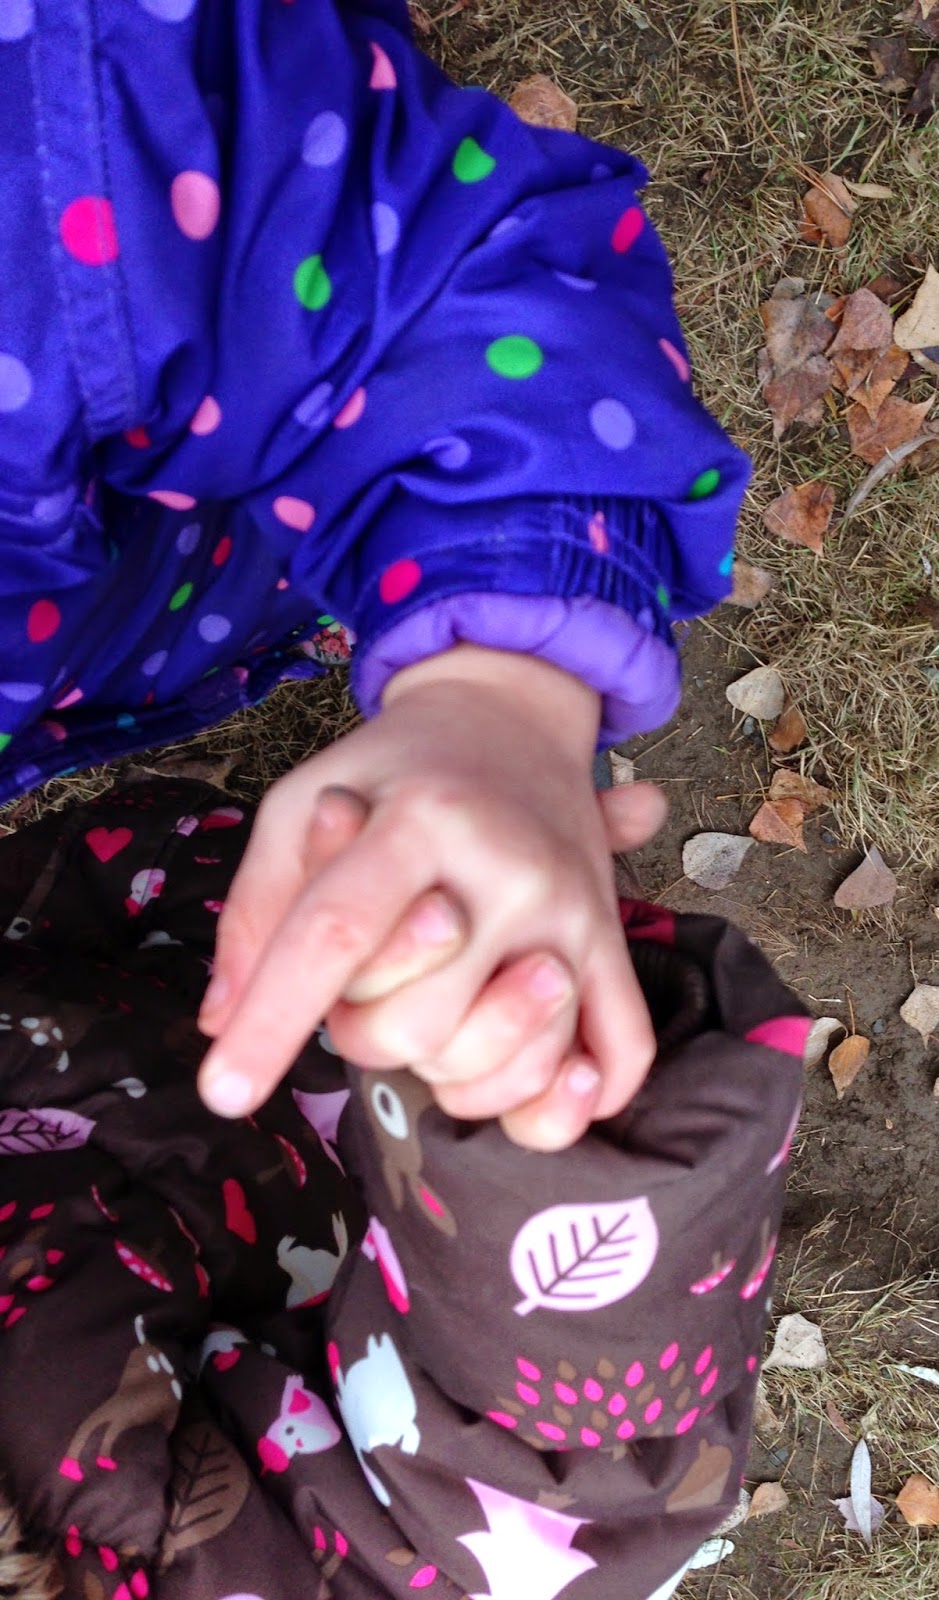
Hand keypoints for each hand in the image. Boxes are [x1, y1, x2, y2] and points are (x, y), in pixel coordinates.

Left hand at [197, 645, 665, 1148]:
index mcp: (417, 820)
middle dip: (361, 1032)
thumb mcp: (298, 804)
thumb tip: (222, 1022)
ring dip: (447, 1071)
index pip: (338, 933)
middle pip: (414, 1021)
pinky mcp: (612, 945)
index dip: (274, 1019)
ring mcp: (572, 913)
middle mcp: (507, 869)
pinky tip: (536, 1095)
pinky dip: (568, 1104)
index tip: (224, 1092)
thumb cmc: (392, 773)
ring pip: (505, 1060)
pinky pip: (618, 1054)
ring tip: (433, 1012)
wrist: (510, 718)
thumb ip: (257, 910)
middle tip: (365, 985)